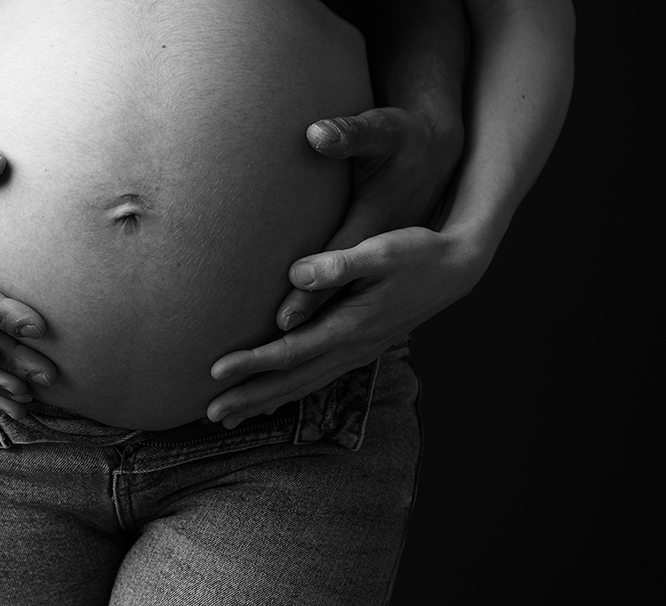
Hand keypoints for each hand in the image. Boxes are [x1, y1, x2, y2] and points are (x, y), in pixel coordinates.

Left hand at [206, 107, 468, 425]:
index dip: (251, 362)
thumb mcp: (381, 250)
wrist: (457, 267)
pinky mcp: (361, 346)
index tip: (215, 370)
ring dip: (266, 400)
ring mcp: (358, 351)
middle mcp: (353, 348)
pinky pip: (318, 377)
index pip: (290, 352)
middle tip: (208, 413)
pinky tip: (273, 398)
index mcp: (351, 327)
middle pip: (291, 380)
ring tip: (229, 416)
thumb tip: (295, 273)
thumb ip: (339, 263)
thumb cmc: (417, 251)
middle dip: (249, 396)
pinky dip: (291, 391)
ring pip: (304, 384)